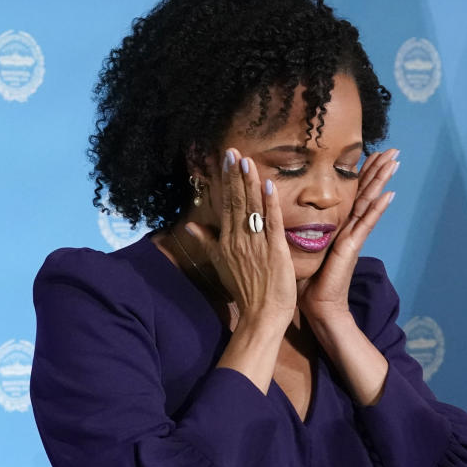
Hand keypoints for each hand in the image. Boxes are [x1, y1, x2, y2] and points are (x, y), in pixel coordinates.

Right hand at [187, 149, 295, 327]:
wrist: (261, 315)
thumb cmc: (245, 290)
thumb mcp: (221, 264)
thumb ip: (207, 242)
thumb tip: (191, 225)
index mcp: (226, 241)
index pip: (226, 205)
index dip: (227, 181)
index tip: (226, 160)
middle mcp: (238, 239)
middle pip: (237, 202)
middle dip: (235, 175)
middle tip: (234, 151)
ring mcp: (256, 245)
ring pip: (252, 208)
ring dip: (250, 184)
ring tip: (247, 162)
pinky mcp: (275, 251)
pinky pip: (271, 223)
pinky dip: (270, 204)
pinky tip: (268, 186)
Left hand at [298, 149, 398, 322]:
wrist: (318, 305)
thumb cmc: (309, 281)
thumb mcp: (304, 247)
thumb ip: (302, 229)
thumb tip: (288, 213)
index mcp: (339, 226)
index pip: (353, 194)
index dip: (362, 174)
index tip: (371, 153)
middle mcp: (349, 228)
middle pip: (365, 192)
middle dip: (378, 170)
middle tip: (393, 149)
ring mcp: (354, 237)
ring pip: (369, 202)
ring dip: (382, 182)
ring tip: (396, 162)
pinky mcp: (352, 247)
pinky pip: (366, 224)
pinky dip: (378, 208)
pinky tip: (389, 194)